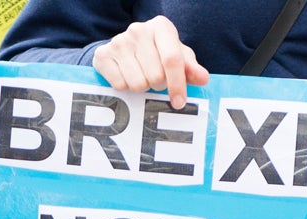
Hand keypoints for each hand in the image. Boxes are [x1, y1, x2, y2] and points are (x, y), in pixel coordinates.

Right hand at [93, 16, 208, 109]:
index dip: (177, 85)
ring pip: (137, 84)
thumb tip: (203, 78)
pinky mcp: (103, 55)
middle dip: (157, 85)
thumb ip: (191, 68)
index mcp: (161, 27)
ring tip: (141, 76)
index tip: (179, 103)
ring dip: (142, 88)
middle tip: (155, 78)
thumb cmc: (157, 53)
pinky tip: (127, 76)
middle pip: (155, 76)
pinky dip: (125, 87)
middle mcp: (138, 30)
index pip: (172, 60)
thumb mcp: (177, 57)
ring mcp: (119, 42)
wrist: (123, 48)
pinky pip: (120, 86)